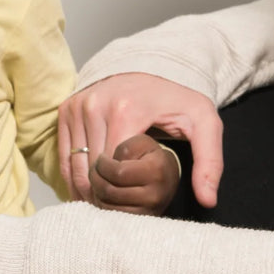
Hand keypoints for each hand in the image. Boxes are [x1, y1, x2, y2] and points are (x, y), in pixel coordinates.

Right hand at [59, 73, 222, 207]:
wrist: (151, 67)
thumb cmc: (177, 101)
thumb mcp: (205, 125)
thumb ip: (210, 162)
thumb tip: (208, 200)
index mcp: (126, 111)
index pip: (116, 171)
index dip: (128, 192)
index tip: (141, 201)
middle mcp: (96, 105)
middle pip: (93, 171)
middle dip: (107, 194)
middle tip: (123, 207)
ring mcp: (78, 106)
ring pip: (75, 166)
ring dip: (88, 189)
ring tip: (108, 200)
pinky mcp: (67, 108)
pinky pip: (64, 155)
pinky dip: (74, 176)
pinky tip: (91, 187)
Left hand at [89, 134, 180, 215]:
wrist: (168, 178)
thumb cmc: (151, 157)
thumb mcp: (142, 143)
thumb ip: (125, 149)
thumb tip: (108, 166)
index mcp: (155, 171)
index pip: (118, 172)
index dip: (103, 165)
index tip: (101, 158)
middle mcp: (153, 195)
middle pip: (110, 191)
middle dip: (95, 177)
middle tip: (94, 169)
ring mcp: (147, 212)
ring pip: (107, 205)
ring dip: (96, 191)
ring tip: (98, 179)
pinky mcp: (140, 220)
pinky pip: (111, 215)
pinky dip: (102, 203)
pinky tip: (103, 191)